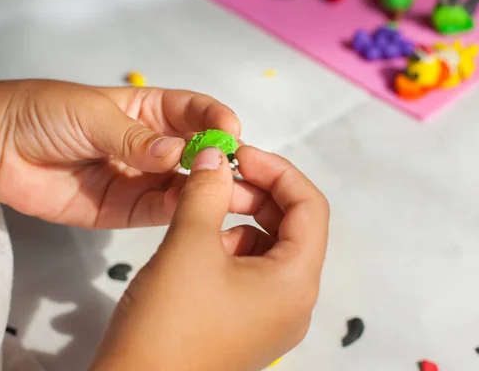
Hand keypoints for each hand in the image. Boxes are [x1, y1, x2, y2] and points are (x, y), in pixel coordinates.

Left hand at [0, 80, 239, 227]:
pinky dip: (180, 210)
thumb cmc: (45, 113)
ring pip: (184, 185)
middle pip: (197, 152)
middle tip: (241, 170)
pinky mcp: (126, 209)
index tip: (231, 129)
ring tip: (229, 195)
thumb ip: (135, 139)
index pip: (194, 112)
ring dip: (207, 188)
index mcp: (149, 111)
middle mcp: (153, 146)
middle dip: (220, 159)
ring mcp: (142, 179)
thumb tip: (177, 154)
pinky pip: (159, 210)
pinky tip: (195, 208)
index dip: (215, 118)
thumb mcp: (93, 115)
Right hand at [90, 146, 329, 370]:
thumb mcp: (188, 247)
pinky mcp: (245, 324)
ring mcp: (270, 316)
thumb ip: (207, 192)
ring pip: (268, 248)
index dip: (278, 171)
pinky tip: (197, 244)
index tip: (239, 154)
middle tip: (217, 177)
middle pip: (292, 227)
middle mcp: (293, 301)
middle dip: (257, 193)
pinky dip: (229, 246)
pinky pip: (249, 272)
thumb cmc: (168, 323)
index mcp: (295, 282)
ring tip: (201, 212)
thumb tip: (216, 156)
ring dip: (241, 219)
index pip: (310, 207)